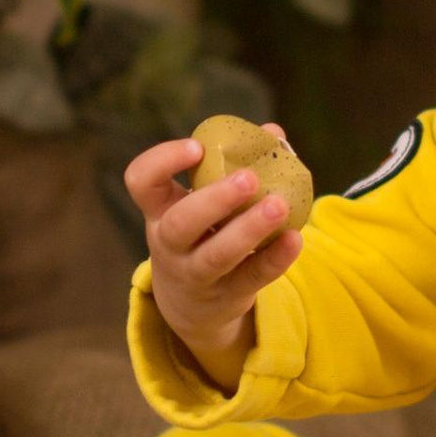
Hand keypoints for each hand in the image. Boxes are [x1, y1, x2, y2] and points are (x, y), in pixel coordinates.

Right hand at [121, 126, 304, 387]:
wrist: (192, 304)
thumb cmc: (202, 231)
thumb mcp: (202, 202)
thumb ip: (233, 164)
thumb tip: (274, 133)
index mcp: (159, 209)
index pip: (141, 181)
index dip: (163, 160)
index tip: (197, 147)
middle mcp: (170, 244)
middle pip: (180, 224)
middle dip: (215, 200)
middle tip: (248, 178)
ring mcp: (196, 274)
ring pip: (217, 256)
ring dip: (249, 229)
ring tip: (279, 205)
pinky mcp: (227, 295)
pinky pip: (251, 277)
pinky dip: (275, 259)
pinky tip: (294, 238)